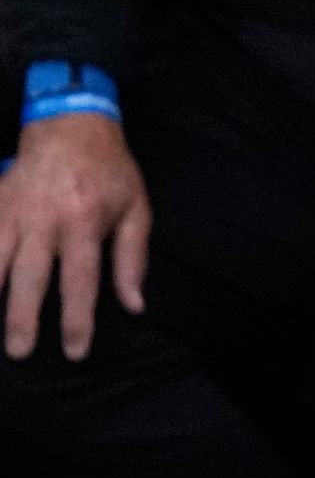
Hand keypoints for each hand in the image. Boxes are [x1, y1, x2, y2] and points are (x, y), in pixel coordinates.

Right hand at [0, 112, 151, 360]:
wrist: (70, 125)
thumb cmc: (109, 171)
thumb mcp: (135, 208)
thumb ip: (132, 259)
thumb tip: (134, 305)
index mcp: (86, 221)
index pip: (81, 280)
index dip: (77, 319)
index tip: (75, 351)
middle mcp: (46, 220)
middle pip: (31, 278)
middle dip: (23, 319)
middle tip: (20, 352)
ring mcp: (14, 213)